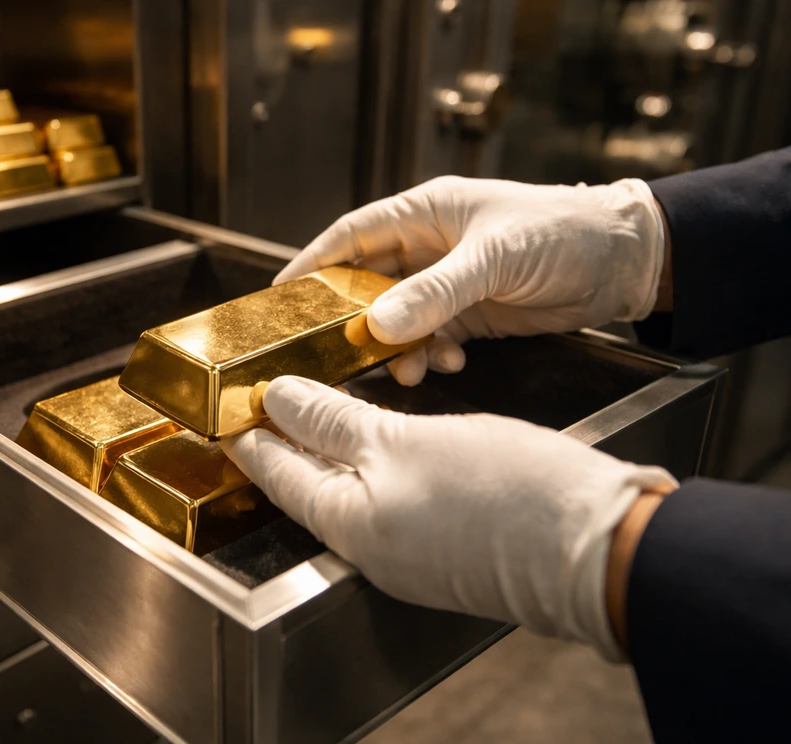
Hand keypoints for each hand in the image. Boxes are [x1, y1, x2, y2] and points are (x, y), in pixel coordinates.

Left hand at [222, 376, 675, 660]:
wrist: (602, 546)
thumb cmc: (507, 496)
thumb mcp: (406, 442)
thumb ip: (336, 422)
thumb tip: (282, 400)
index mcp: (349, 525)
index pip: (277, 474)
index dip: (252, 436)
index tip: (231, 409)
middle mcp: (372, 547)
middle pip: (312, 485)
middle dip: (289, 440)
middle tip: (270, 398)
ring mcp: (412, 550)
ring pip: (355, 489)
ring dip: (337, 445)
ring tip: (323, 404)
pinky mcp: (449, 542)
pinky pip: (395, 498)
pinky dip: (380, 462)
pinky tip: (385, 437)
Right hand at [277, 176, 666, 384]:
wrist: (623, 261)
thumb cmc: (561, 230)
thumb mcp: (494, 256)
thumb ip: (437, 291)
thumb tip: (378, 324)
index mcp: (425, 214)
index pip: (351, 236)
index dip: (313, 264)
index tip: (281, 295)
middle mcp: (428, 248)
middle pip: (367, 285)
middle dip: (353, 320)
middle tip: (337, 352)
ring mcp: (447, 284)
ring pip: (397, 321)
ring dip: (396, 347)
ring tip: (406, 368)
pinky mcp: (469, 316)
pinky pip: (430, 340)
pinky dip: (429, 357)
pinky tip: (446, 363)